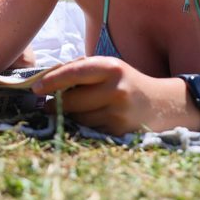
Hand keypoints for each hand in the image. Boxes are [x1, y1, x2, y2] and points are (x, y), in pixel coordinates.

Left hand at [30, 56, 181, 134]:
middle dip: (55, 104)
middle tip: (45, 104)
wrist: (162, 104)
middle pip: (72, 101)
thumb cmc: (126, 82)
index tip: (36, 88)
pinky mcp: (119, 131)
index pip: (75, 72)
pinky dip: (85, 125)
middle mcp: (116, 89)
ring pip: (78, 118)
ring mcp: (118, 113)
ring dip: (70, 115)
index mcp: (111, 67)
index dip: (52, 81)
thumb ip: (80, 70)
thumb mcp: (108, 67)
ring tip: (76, 109)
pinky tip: (94, 118)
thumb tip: (45, 81)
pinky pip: (90, 129)